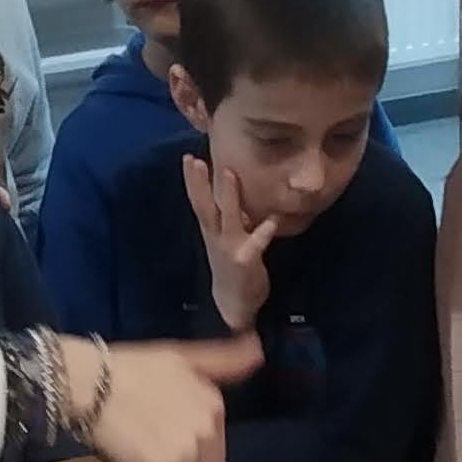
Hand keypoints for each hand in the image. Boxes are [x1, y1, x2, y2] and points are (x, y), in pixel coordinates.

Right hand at [76, 332, 262, 461]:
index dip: (195, 453)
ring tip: (131, 447)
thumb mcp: (182, 357)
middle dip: (171, 460)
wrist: (93, 383)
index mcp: (213, 406)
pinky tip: (125, 461)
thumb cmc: (131, 367)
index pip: (215, 448)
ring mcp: (184, 454)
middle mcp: (205, 432)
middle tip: (142, 440)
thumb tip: (259, 348)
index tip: (179, 459)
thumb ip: (223, 360)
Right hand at [182, 152, 277, 338]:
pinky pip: (255, 243)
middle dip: (198, 183)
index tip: (188, 157)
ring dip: (228, 196)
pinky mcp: (245, 261)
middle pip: (204, 206)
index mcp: (211, 231)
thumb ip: (229, 217)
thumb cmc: (232, 266)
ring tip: (229, 173)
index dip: (192, 181)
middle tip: (194, 159)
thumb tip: (235, 192)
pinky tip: (274, 218)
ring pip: (227, 218)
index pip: (199, 201)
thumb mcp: (226, 239)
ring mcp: (229, 248)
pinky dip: (263, 231)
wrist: (233, 304)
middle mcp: (216, 237)